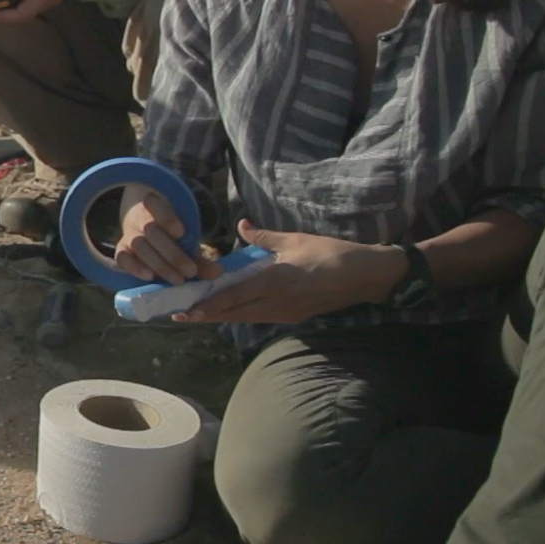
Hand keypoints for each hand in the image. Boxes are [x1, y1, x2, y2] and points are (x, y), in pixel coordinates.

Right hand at [115, 184, 219, 284]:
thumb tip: (218, 273)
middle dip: (172, 254)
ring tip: (177, 279)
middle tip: (190, 271)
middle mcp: (140, 219)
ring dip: (159, 264)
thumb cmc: (168, 236)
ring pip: (138, 245)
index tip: (180, 233)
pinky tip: (149, 276)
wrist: (142, 231)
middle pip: (152, 232)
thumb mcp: (185, 240)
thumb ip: (199, 258)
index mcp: (156, 207)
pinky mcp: (121, 251)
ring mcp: (128, 235)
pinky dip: (134, 267)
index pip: (156, 205)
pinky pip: (122, 257)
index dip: (166, 217)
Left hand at [178, 219, 406, 323]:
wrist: (365, 276)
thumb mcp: (295, 239)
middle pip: (234, 313)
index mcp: (275, 280)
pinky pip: (260, 317)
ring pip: (245, 317)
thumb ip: (264, 236)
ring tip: (197, 314)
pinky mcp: (293, 316)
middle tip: (179, 315)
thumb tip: (241, 226)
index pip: (234, 296)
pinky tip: (228, 310)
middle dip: (206, 315)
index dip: (209, 305)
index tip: (186, 310)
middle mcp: (277, 301)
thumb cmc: (330, 253)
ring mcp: (285, 312)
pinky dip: (240, 314)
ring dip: (221, 316)